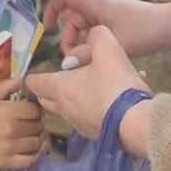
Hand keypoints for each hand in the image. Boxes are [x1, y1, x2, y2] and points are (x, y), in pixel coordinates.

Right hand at [0, 79, 45, 170]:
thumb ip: (6, 86)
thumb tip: (23, 80)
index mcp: (8, 111)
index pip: (35, 110)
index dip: (34, 108)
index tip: (29, 109)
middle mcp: (12, 130)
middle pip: (37, 126)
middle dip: (36, 122)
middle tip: (29, 122)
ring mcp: (10, 148)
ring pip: (37, 143)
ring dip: (38, 137)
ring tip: (31, 134)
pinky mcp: (6, 162)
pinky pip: (30, 160)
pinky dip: (36, 155)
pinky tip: (34, 150)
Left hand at [27, 27, 149, 144]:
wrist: (137, 123)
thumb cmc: (114, 83)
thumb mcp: (107, 47)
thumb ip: (96, 36)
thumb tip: (92, 38)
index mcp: (60, 88)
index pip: (34, 83)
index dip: (33, 75)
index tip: (38, 71)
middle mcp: (65, 109)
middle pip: (47, 99)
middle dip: (51, 88)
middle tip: (65, 76)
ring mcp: (81, 124)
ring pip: (69, 109)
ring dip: (77, 97)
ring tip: (98, 83)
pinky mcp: (98, 134)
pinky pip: (91, 117)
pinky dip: (98, 106)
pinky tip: (118, 96)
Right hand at [45, 0, 170, 61]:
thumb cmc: (145, 31)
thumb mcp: (115, 44)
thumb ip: (88, 53)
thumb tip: (67, 63)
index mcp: (95, 3)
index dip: (51, 10)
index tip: (49, 30)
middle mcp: (100, 4)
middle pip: (73, 16)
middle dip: (69, 37)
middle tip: (73, 59)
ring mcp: (109, 11)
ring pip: (85, 25)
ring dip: (81, 42)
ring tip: (86, 61)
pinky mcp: (118, 20)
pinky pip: (97, 29)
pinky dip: (93, 42)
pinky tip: (99, 57)